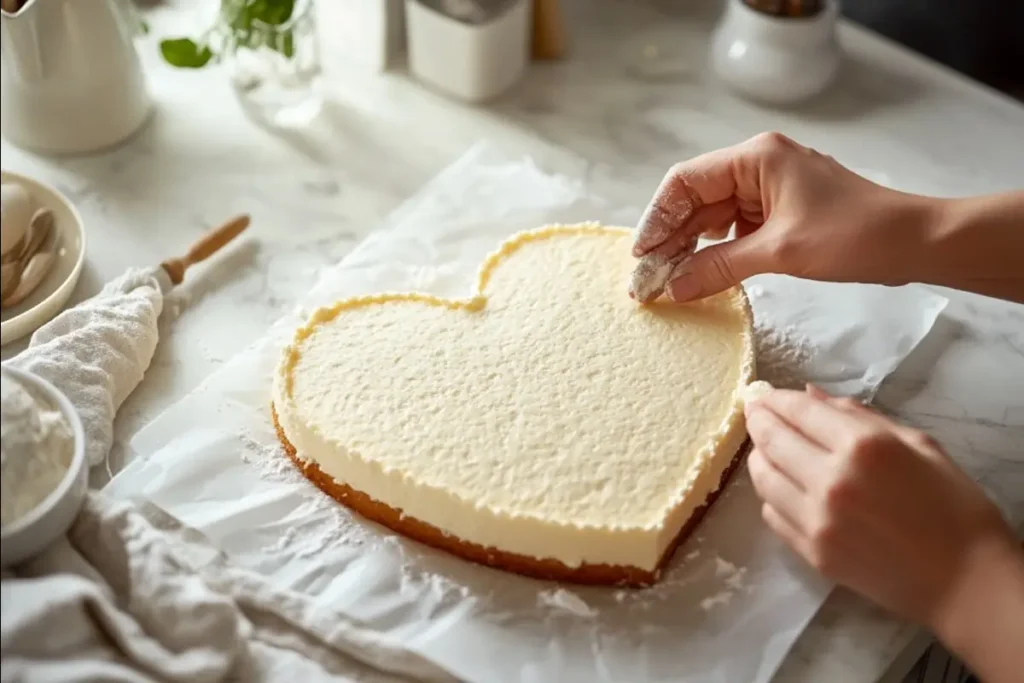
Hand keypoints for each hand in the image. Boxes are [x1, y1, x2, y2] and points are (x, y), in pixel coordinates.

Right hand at [629, 132, 934, 301]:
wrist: (914, 243)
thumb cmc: (854, 235)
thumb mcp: (780, 253)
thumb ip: (719, 267)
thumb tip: (672, 288)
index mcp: (755, 157)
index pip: (686, 181)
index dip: (657, 218)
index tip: (642, 256)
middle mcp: (758, 165)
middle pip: (696, 199)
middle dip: (671, 238)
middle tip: (648, 279)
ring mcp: (770, 188)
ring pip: (713, 217)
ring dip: (691, 248)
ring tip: (669, 282)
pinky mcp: (780, 212)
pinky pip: (735, 230)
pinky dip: (716, 252)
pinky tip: (702, 275)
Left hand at [743, 385, 1019, 631]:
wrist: (966, 580)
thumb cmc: (952, 505)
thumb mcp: (917, 444)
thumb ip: (858, 416)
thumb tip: (811, 395)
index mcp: (862, 446)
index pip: (798, 411)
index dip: (775, 398)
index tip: (763, 393)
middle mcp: (831, 480)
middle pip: (771, 441)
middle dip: (758, 421)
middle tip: (754, 412)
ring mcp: (817, 520)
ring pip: (763, 478)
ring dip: (759, 457)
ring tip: (766, 448)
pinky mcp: (811, 552)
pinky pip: (772, 514)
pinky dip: (771, 495)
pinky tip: (783, 487)